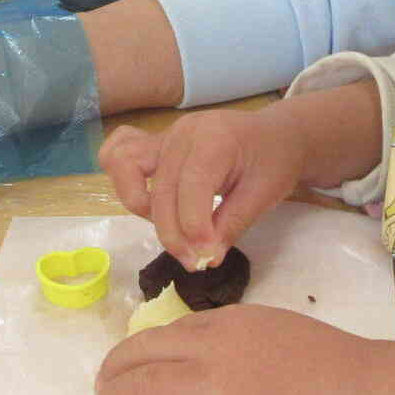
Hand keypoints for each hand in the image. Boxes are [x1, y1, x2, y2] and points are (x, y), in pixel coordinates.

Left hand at [96, 304, 374, 394]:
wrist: (363, 389)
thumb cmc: (333, 365)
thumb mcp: (278, 330)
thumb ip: (241, 342)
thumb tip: (217, 362)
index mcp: (226, 323)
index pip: (165, 333)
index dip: (139, 352)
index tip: (131, 368)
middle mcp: (211, 346)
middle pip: (137, 355)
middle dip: (110, 376)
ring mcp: (216, 385)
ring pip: (139, 390)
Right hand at [101, 107, 303, 270]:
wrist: (275, 136)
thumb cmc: (274, 162)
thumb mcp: (264, 195)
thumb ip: (231, 225)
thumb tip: (204, 259)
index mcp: (214, 138)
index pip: (192, 187)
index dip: (194, 228)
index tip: (205, 258)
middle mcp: (181, 133)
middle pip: (161, 190)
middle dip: (174, 233)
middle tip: (195, 261)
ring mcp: (164, 136)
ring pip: (126, 168)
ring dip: (142, 207)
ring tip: (173, 229)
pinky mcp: (155, 145)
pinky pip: (119, 154)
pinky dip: (123, 180)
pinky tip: (146, 204)